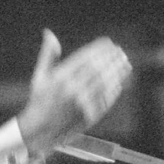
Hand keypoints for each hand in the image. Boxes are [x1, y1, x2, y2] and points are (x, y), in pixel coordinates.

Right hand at [17, 29, 131, 153]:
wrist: (39, 130)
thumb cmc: (39, 101)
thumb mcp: (39, 76)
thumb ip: (47, 54)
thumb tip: (49, 33)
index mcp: (60, 78)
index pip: (85, 58)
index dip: (99, 48)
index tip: (108, 42)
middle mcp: (72, 89)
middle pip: (98, 69)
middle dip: (111, 58)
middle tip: (119, 51)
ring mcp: (82, 103)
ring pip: (105, 83)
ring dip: (117, 72)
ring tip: (124, 63)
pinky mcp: (89, 115)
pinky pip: (106, 99)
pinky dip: (114, 89)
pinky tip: (119, 81)